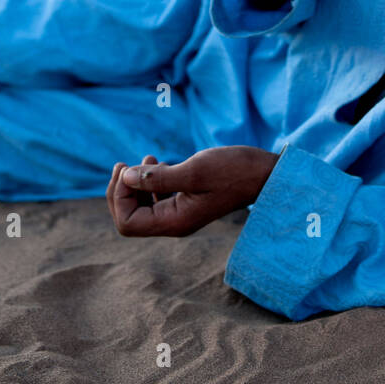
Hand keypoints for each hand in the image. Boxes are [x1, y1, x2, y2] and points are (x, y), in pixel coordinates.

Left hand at [106, 146, 280, 237]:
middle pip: (130, 218)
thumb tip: (126, 177)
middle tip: (123, 164)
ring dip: (133, 185)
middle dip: (121, 192)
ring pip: (141, 208)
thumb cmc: (235, 170)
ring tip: (144, 159)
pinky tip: (157, 163)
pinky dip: (148, 183)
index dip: (119, 197)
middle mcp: (175, 224)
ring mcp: (180, 214)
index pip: (128, 223)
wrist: (265, 173)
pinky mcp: (187, 203)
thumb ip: (158, 178)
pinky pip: (156, 200)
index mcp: (175, 222)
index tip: (127, 170)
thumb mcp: (194, 170)